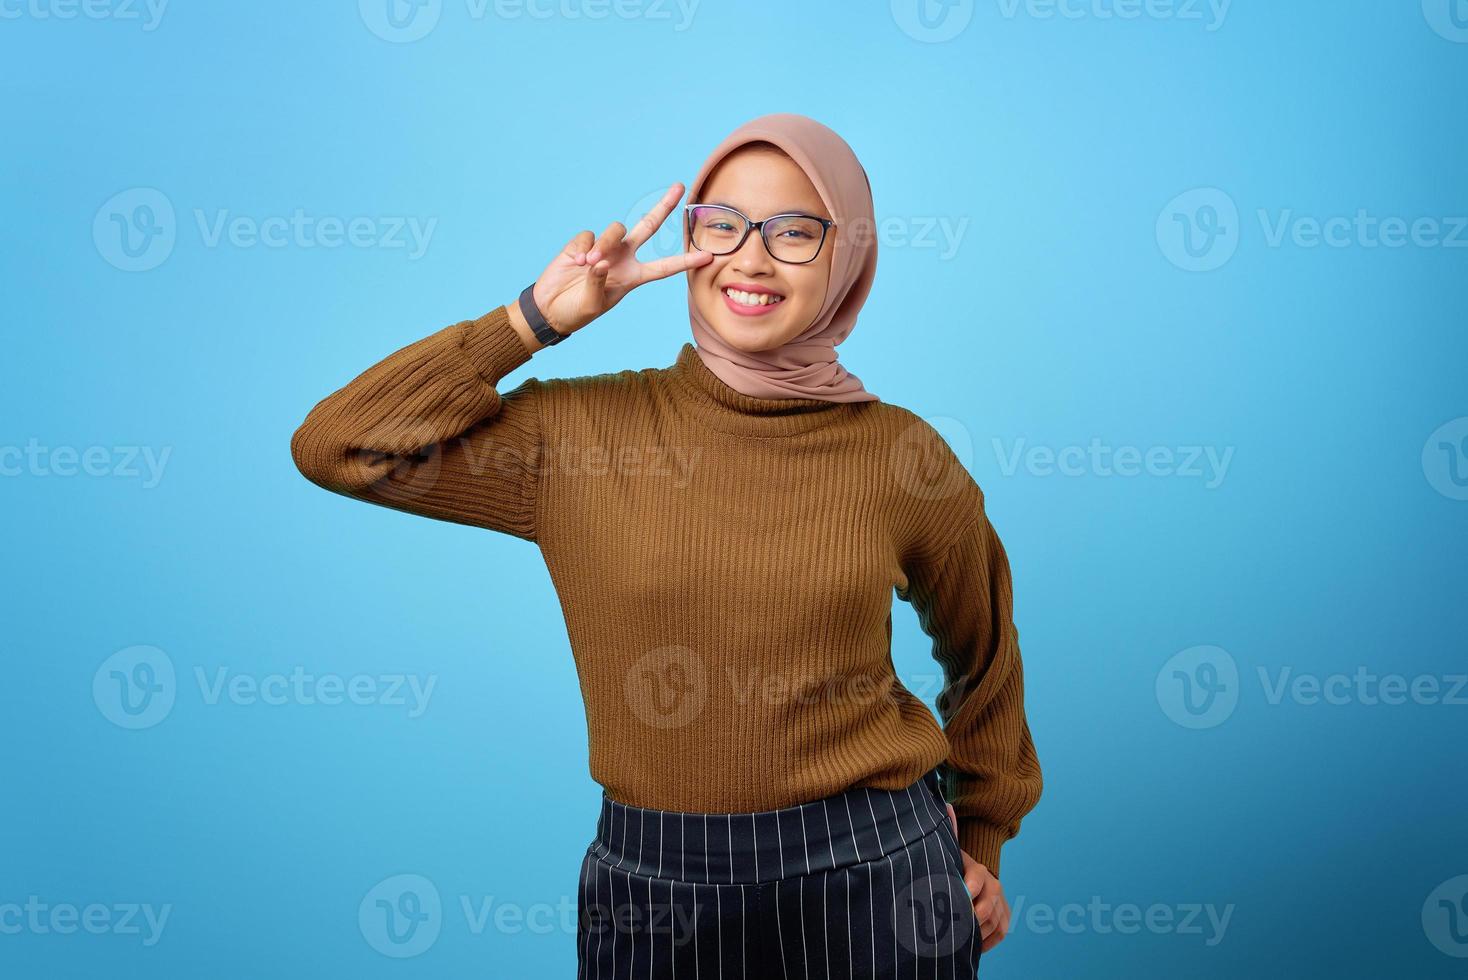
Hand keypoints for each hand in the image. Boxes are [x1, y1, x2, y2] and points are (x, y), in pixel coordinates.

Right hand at [529, 182, 714, 336]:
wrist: (550, 308)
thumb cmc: (577, 311)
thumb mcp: (593, 304)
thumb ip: (599, 283)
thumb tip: (599, 261)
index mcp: (633, 276)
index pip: (665, 267)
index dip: (686, 261)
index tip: (708, 256)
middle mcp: (623, 258)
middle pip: (649, 226)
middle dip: (664, 206)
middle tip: (680, 187)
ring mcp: (604, 248)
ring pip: (616, 230)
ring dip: (605, 244)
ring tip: (589, 265)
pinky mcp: (583, 243)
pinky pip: (589, 235)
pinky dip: (583, 247)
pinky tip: (576, 262)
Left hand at [947, 803, 1011, 953]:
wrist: (972, 878)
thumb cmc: (952, 866)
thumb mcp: (949, 852)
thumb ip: (948, 832)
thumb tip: (945, 804)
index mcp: (977, 869)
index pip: (977, 877)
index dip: (968, 888)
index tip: (959, 898)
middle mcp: (993, 885)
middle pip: (988, 905)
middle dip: (972, 917)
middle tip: (954, 927)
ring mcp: (1000, 902)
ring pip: (995, 921)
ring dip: (978, 932)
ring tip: (958, 938)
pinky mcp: (1005, 917)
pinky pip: (1000, 933)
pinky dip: (987, 942)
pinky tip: (971, 945)